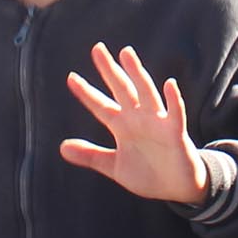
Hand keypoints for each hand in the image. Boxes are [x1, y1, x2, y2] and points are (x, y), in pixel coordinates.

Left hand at [60, 43, 205, 205]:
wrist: (176, 188)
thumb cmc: (148, 173)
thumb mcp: (114, 166)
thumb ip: (91, 155)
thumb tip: (62, 147)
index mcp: (122, 126)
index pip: (101, 106)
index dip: (86, 93)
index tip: (70, 78)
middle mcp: (138, 119)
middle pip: (122, 90)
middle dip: (110, 70)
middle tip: (97, 49)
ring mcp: (158, 124)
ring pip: (146, 93)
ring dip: (137, 74)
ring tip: (126, 54)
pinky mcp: (175, 134)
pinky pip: (175, 114)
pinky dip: (173, 100)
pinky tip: (169, 85)